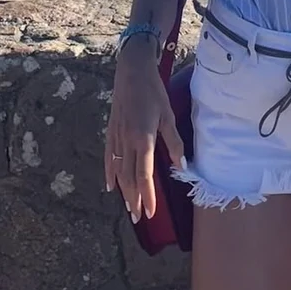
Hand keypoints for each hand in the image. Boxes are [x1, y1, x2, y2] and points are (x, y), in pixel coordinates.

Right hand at [103, 41, 184, 222]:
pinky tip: (110, 186)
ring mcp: (116, 137)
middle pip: (129, 178)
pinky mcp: (111, 131)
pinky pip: (109, 158)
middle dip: (134, 199)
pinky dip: (109, 174)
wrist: (131, 71)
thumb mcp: (168, 115)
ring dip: (123, 191)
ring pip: (118, 171)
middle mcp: (127, 141)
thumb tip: (182, 166)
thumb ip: (175, 142)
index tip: (151, 212)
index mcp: (143, 138)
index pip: (144, 174)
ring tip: (128, 207)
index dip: (148, 195)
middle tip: (139, 218)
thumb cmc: (154, 91)